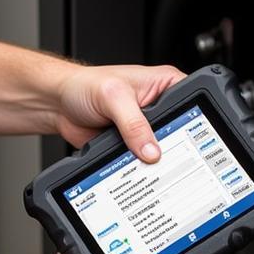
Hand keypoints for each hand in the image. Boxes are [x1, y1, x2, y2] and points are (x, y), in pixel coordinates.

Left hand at [55, 64, 185, 161]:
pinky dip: (139, 167)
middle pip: (179, 131)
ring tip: (149, 164)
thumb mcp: (114, 98)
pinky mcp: (133, 145)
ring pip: (161, 149)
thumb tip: (151, 150)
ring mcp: (146, 128)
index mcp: (164, 84)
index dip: (193, 121)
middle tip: (164, 155)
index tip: (189, 139)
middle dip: (172, 145)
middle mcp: (158, 106)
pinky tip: (136, 169)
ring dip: (154, 160)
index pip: (192, 101)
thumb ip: (134, 124)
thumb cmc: (84, 87)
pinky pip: (143, 161)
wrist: (59, 106)